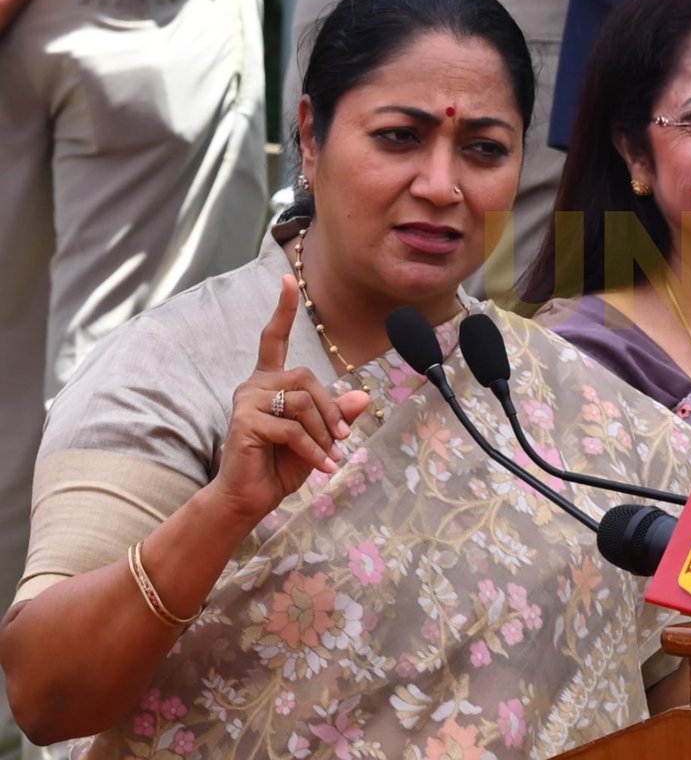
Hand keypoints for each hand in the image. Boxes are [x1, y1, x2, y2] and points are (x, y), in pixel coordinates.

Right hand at [211, 275, 369, 522]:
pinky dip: (314, 450)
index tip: (288, 278)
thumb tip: (364, 395)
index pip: (274, 338)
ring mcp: (246, 401)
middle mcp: (254, 385)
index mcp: (269, 381)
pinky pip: (292, 428)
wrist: (252, 497)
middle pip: (308, 379)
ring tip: (330, 457)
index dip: (283, 310)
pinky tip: (323, 467)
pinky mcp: (244, 421)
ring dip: (323, 434)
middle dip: (331, 411)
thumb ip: (337, 414)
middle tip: (342, 440)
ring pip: (302, 403)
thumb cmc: (283, 464)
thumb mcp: (320, 436)